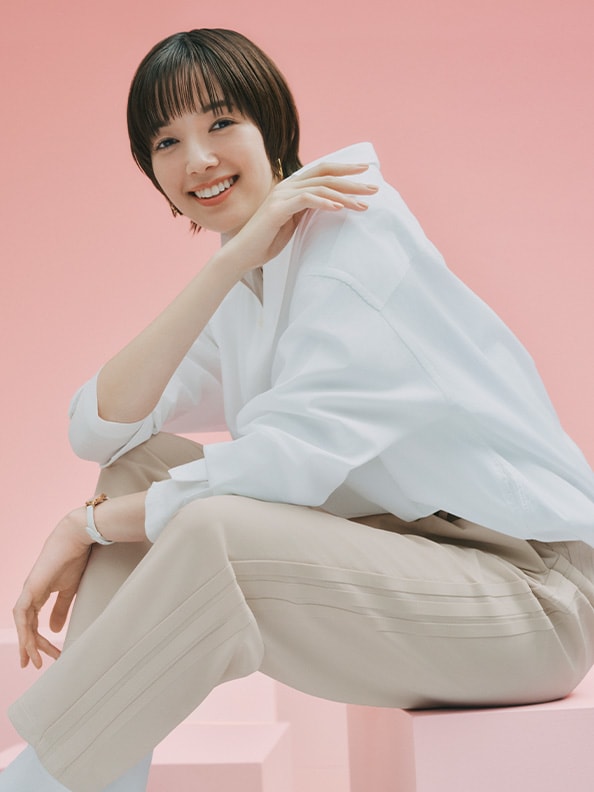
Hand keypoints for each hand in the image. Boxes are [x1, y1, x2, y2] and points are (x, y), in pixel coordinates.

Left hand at [13, 509, 92, 668]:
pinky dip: (24, 629)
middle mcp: (31, 593)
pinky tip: (28, 642)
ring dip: (27, 643)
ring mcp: (29, 590)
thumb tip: (54, 630)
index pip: (33, 623)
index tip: (46, 657)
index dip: (37, 641)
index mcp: (39, 593)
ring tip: (33, 660)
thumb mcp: (69, 590)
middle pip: (26, 626)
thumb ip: (61, 609)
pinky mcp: (31, 587)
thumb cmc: (76, 558)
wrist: (78, 538)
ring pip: (22, 623)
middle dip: (32, 647)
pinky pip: (21, 613)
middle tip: (39, 664)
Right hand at [225, 162, 378, 270]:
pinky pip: (306, 200)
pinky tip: (339, 207)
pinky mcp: (277, 208)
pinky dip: (324, 202)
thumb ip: (308, 210)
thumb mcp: (293, 223)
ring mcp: (282, 195)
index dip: (344, 170)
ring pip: (320, 187)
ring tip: (362, 204)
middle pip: (325, 175)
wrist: (243, 254)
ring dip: (344, 195)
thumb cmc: (267, 241)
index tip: (366, 173)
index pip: (322, 172)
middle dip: (352, 179)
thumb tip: (330, 204)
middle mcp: (287, 186)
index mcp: (292, 188)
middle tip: (374, 188)